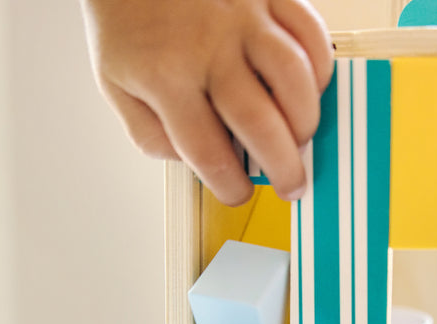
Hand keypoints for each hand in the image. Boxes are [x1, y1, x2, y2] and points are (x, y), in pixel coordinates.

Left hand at [79, 0, 333, 205]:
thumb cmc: (128, 21)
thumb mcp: (115, 84)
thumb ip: (149, 133)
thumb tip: (194, 163)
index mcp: (166, 79)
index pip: (208, 153)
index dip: (230, 186)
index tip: (239, 193)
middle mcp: (208, 50)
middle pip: (259, 124)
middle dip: (284, 169)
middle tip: (292, 186)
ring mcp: (243, 17)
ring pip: (293, 79)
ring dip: (305, 121)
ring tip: (302, 139)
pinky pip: (311, 33)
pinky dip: (320, 68)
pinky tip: (310, 89)